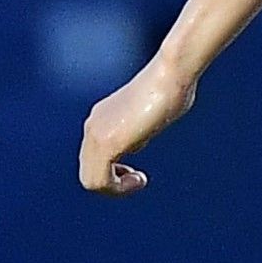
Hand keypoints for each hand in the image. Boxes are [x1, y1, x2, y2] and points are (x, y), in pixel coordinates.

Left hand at [77, 61, 194, 194]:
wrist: (171, 73)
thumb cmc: (173, 87)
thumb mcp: (154, 112)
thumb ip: (142, 127)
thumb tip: (142, 136)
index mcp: (102, 118)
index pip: (93, 158)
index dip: (114, 173)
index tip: (137, 173)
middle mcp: (93, 126)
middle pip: (88, 172)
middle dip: (114, 183)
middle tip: (138, 180)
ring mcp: (96, 134)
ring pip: (90, 181)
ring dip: (116, 189)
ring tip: (139, 181)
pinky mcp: (107, 143)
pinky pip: (99, 181)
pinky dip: (118, 189)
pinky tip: (139, 180)